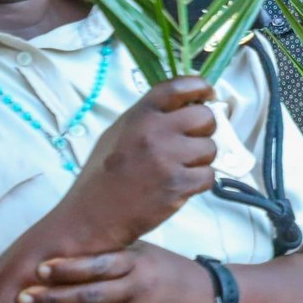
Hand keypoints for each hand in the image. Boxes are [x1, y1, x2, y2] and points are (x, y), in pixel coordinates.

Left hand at [15, 244, 213, 302]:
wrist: (208, 302)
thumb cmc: (166, 272)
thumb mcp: (145, 254)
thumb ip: (112, 255)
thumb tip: (62, 253)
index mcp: (140, 264)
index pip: (98, 266)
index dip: (67, 269)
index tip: (40, 270)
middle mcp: (142, 290)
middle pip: (88, 298)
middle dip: (52, 299)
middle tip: (24, 298)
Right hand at [48, 78, 217, 251]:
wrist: (92, 216)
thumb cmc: (104, 174)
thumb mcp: (119, 132)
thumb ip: (150, 116)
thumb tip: (187, 105)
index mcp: (139, 114)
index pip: (179, 86)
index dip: (200, 87)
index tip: (208, 94)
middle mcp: (154, 131)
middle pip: (206, 117)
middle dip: (203, 130)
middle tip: (190, 142)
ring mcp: (168, 158)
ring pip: (211, 148)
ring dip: (200, 160)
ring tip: (178, 169)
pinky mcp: (178, 184)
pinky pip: (209, 175)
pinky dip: (199, 182)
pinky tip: (179, 186)